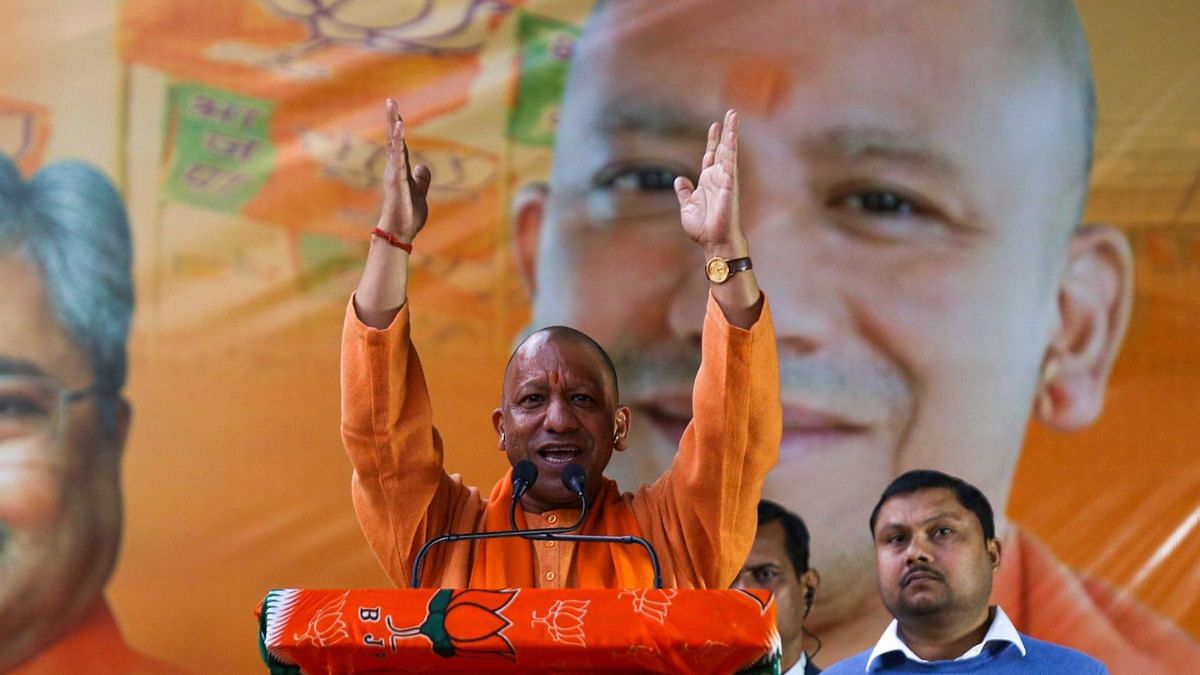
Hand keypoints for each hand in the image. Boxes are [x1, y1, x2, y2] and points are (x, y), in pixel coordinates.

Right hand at [378, 98, 431, 242]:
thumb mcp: (419, 193)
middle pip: (393, 139)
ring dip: (394, 124)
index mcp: (400, 171)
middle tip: (390, 101)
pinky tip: (400, 127)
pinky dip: (399, 141)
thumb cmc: (408, 215)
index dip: (398, 128)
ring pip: (394, 144)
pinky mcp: (397, 180)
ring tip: (393, 107)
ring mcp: (394, 173)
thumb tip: (423, 167)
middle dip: (392, 120)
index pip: (400, 145)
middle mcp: (394, 169)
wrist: (400, 232)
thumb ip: (421, 180)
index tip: (397, 111)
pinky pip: (398, 157)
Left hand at [674, 109, 743, 252]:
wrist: (713, 242)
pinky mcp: (729, 185)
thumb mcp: (687, 207)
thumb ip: (685, 192)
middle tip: (731, 114)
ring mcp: (725, 180)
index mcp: (707, 182)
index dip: (713, 140)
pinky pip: (730, 164)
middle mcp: (718, 178)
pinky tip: (732, 137)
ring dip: (731, 134)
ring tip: (733, 117)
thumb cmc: (703, 229)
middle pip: (722, 149)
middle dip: (726, 131)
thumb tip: (680, 180)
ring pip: (729, 152)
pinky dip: (731, 150)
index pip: (711, 155)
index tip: (715, 126)